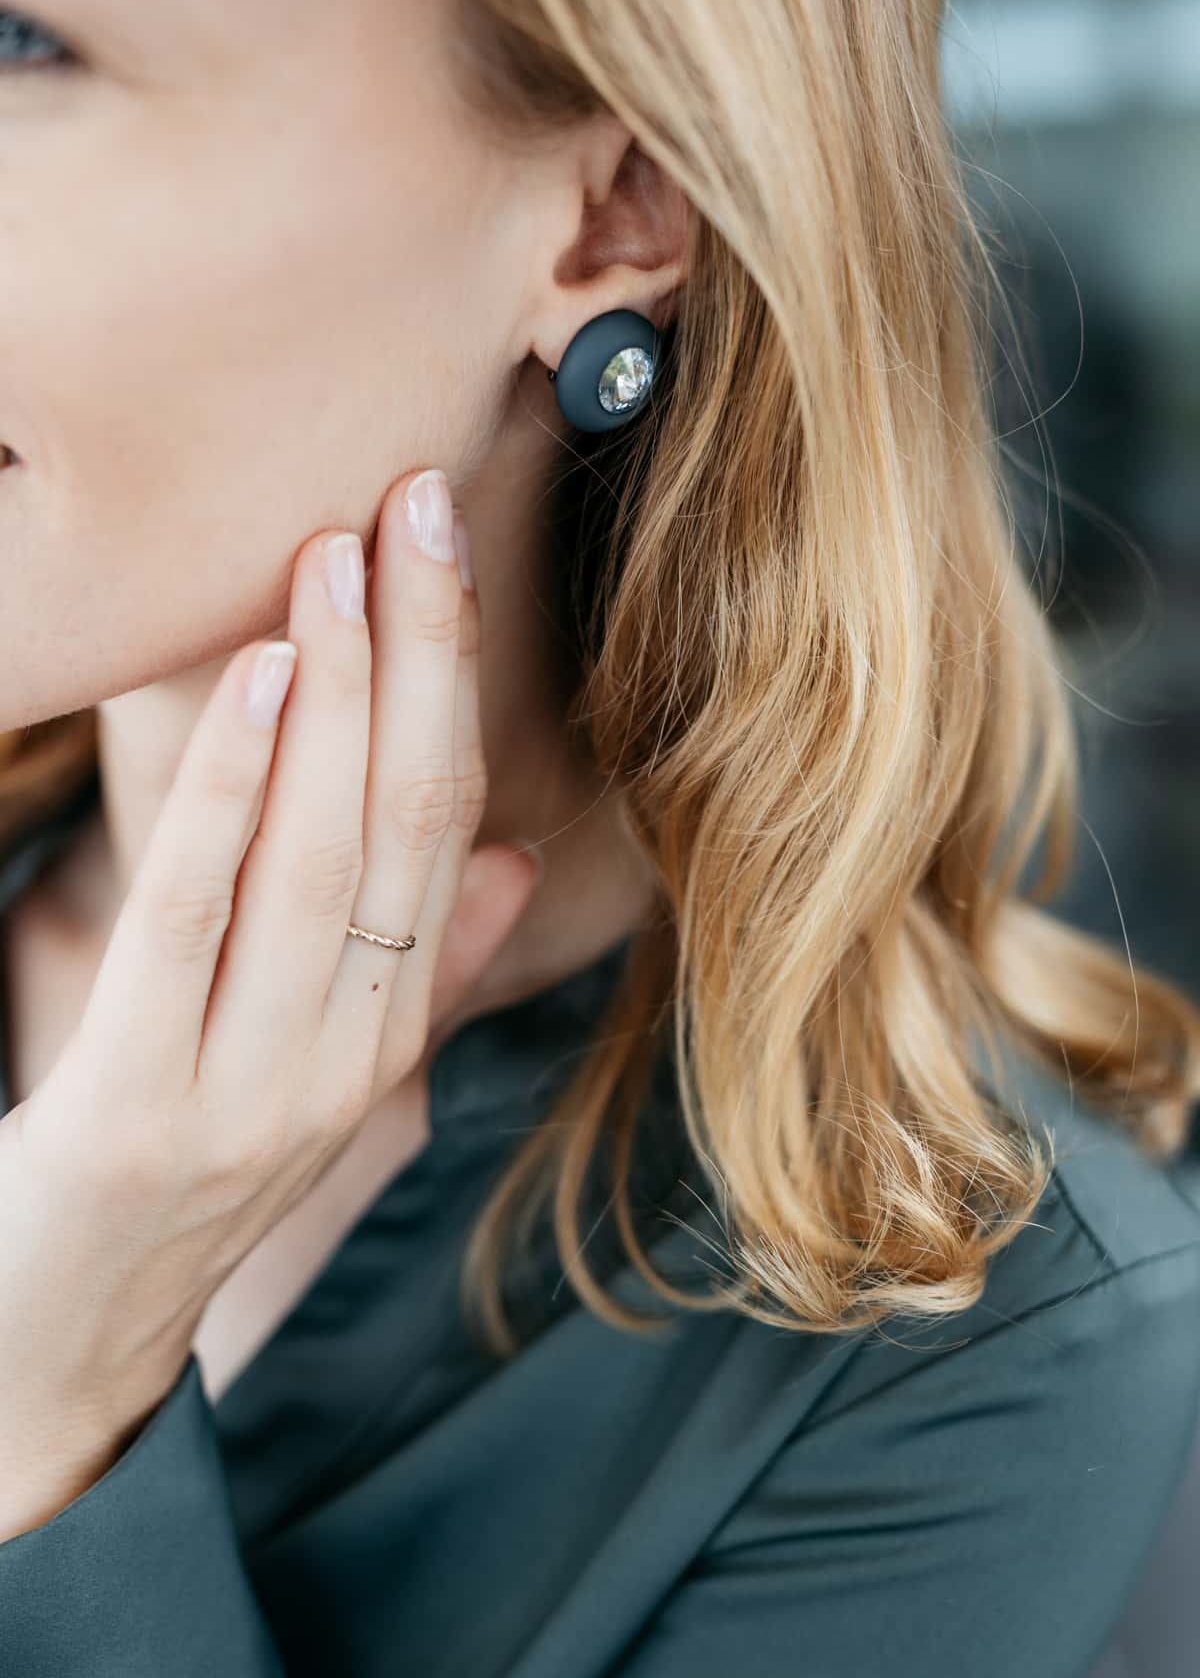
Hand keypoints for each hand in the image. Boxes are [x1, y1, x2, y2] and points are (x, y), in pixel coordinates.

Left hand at [0, 466, 540, 1538]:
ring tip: (333, 561)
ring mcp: (255, 1090)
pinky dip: (234, 798)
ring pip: (323, 863)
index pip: (447, 826)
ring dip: (337, 701)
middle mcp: (347, 1056)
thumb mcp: (315, 1072)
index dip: (450, 680)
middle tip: (408, 503)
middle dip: (414, 655)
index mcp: (388, 1030)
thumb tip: (509, 861)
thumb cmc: (183, 1181)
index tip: (439, 545)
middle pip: (406, 825)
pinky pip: (198, 925)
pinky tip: (256, 682)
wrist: (63, 1355)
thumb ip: (427, 972)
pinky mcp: (142, 1112)